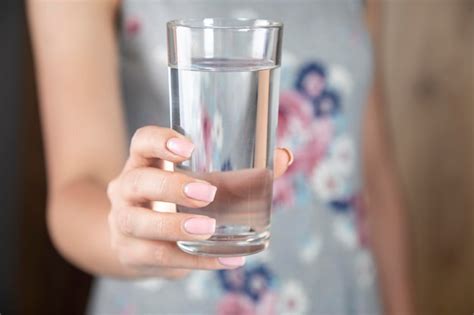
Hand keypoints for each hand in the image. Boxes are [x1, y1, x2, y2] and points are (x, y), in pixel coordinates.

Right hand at [106, 126, 291, 278]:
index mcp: (144, 163)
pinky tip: (227, 260)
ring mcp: (124, 222)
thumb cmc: (175, 203)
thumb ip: (239, 171)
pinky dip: (195, 261)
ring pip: (139, 222)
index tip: (189, 147)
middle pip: (139, 181)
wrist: (138, 241)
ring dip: (175, 226)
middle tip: (208, 193)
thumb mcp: (196, 182)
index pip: (142, 142)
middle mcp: (126, 188)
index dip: (160, 141)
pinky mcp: (131, 252)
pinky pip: (159, 257)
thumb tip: (284, 156)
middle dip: (172, 186)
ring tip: (209, 228)